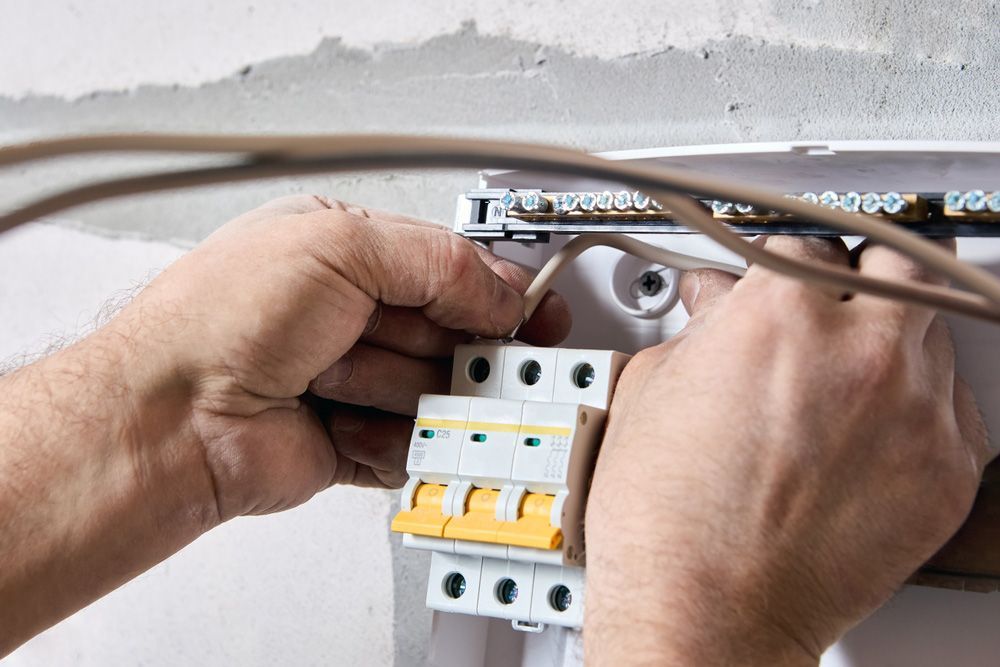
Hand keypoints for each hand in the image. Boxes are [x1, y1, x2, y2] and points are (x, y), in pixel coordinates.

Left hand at [109, 195, 569, 520]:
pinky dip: (389, 439)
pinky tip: (340, 423)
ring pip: (436, 391)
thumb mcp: (336, 247)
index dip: (495, 290)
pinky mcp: (355, 443)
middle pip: (451, 333)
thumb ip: (435, 260)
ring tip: (339, 381)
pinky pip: (415, 445)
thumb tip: (499, 286)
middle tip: (462, 354)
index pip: (447, 266)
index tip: (535, 311)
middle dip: (455, 345)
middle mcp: (349, 316)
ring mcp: (353, 381)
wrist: (170, 422)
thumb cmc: (217, 322)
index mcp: (343, 254)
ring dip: (400, 388)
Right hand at [585, 237, 989, 664]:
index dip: (779, 267)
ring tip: (847, 380)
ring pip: (932, 333)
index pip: (800, 246)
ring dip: (892, 343)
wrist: (702, 610)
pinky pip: (957, 409)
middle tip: (834, 306)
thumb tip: (715, 307)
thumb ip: (699, 328)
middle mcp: (858, 350)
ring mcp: (913, 411)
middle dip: (860, 278)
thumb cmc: (667, 519)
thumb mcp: (652, 389)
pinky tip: (872, 432)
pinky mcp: (947, 473)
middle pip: (896, 266)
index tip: (778, 283)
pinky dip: (918, 409)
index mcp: (778, 313)